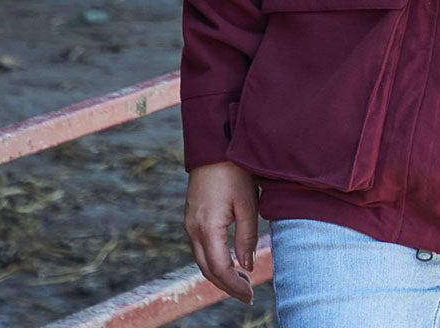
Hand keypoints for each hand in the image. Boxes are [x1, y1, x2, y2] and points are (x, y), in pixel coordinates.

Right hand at [183, 161, 258, 304]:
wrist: (214, 145)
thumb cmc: (234, 171)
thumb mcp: (247, 204)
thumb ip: (247, 237)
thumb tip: (247, 266)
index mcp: (207, 227)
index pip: (220, 269)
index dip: (235, 286)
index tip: (250, 295)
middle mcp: (193, 228)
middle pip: (207, 269)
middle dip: (226, 285)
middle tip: (247, 293)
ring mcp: (189, 222)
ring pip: (201, 259)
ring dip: (219, 274)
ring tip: (241, 280)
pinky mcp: (191, 215)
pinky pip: (199, 246)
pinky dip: (212, 259)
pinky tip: (228, 259)